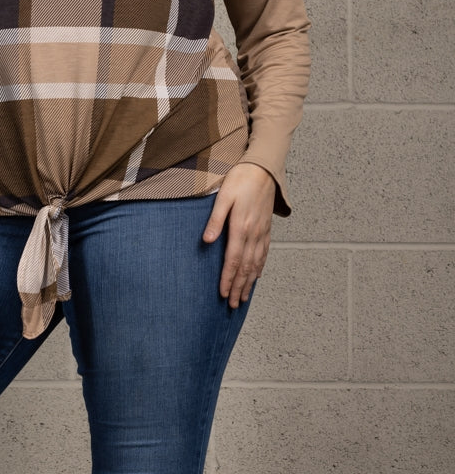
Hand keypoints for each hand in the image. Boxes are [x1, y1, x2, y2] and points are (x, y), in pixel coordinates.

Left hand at [202, 164, 275, 307]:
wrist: (263, 169)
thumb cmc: (240, 180)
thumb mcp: (223, 197)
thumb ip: (215, 220)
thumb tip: (207, 241)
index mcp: (240, 227)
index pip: (233, 260)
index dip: (228, 279)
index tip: (224, 294)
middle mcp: (253, 233)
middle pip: (245, 267)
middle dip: (239, 287)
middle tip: (233, 305)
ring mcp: (262, 232)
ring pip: (256, 263)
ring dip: (249, 282)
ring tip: (244, 298)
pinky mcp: (266, 229)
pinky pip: (264, 253)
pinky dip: (260, 268)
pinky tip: (256, 276)